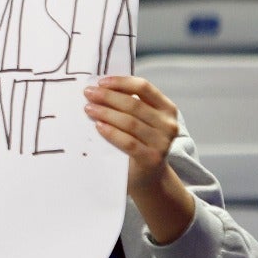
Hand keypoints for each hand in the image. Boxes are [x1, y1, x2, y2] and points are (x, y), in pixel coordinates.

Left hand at [83, 75, 194, 243]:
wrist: (147, 176)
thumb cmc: (138, 142)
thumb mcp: (139, 121)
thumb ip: (128, 104)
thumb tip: (99, 86)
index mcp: (167, 108)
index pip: (144, 87)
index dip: (121, 82)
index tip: (100, 81)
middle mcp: (168, 124)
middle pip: (134, 105)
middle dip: (108, 97)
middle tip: (88, 93)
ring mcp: (162, 142)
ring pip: (130, 122)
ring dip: (106, 113)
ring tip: (88, 109)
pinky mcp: (152, 158)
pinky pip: (128, 142)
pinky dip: (112, 133)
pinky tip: (98, 126)